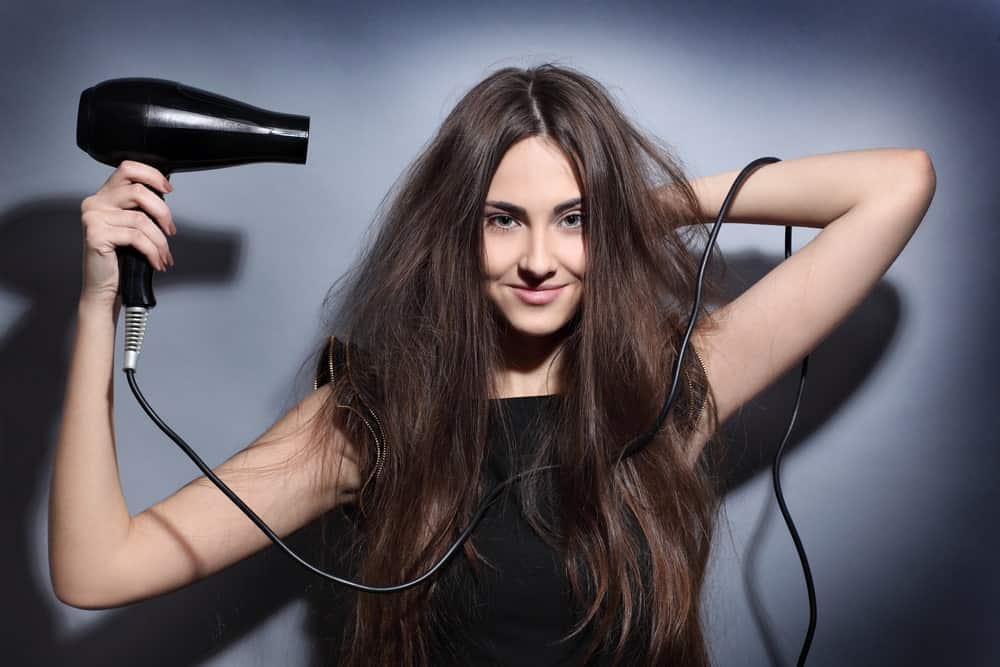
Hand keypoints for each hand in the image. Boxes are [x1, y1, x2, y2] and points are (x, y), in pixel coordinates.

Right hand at [79, 160, 175, 304]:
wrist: (105, 287)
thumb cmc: (121, 258)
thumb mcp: (132, 226)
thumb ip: (141, 208)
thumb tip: (164, 195)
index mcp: (104, 196)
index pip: (128, 168)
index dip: (152, 175)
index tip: (168, 190)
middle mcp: (95, 202)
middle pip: (138, 191)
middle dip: (162, 212)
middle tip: (170, 230)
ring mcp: (93, 217)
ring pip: (141, 219)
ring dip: (160, 240)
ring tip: (164, 255)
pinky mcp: (95, 234)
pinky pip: (136, 237)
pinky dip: (152, 251)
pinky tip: (156, 262)